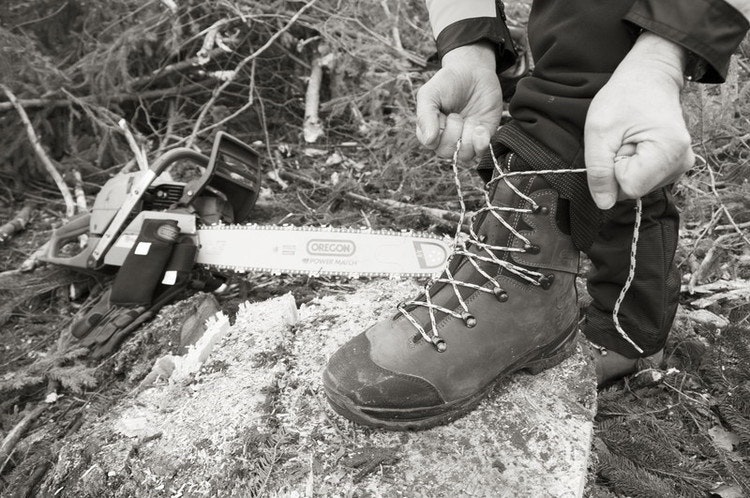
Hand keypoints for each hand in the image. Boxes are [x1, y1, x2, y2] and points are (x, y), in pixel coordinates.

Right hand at [416, 43, 502, 161]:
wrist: (474, 70)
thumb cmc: (448, 81)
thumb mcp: (430, 93)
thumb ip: (425, 116)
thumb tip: (429, 141)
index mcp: (430, 129)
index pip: (431, 144)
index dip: (438, 132)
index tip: (442, 114)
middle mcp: (448, 137)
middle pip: (447, 153)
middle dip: (453, 134)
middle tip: (456, 115)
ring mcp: (466, 138)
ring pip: (465, 156)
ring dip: (467, 138)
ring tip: (470, 120)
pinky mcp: (483, 136)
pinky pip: (482, 151)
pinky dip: (481, 142)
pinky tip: (480, 127)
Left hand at [584, 32, 693, 208]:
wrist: (649, 76)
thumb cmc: (624, 97)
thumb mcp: (599, 132)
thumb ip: (599, 171)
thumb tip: (604, 204)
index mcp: (668, 153)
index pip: (628, 188)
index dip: (614, 169)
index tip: (618, 143)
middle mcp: (681, 163)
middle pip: (634, 189)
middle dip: (620, 167)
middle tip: (623, 139)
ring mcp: (680, 165)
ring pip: (638, 185)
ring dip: (626, 165)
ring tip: (630, 138)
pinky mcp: (675, 165)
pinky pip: (644, 178)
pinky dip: (634, 164)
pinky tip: (637, 142)